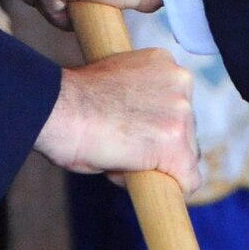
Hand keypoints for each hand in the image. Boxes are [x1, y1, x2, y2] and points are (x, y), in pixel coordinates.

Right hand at [35, 48, 199, 193]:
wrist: (60, 112)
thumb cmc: (72, 99)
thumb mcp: (114, 82)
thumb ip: (138, 99)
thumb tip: (144, 131)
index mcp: (163, 62)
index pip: (175, 102)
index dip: (154, 123)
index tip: (136, 131)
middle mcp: (181, 82)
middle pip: (186, 128)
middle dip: (161, 143)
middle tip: (124, 147)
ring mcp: (182, 115)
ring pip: (187, 154)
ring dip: (161, 163)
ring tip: (122, 157)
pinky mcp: (177, 148)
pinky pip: (188, 181)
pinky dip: (167, 188)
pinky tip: (138, 178)